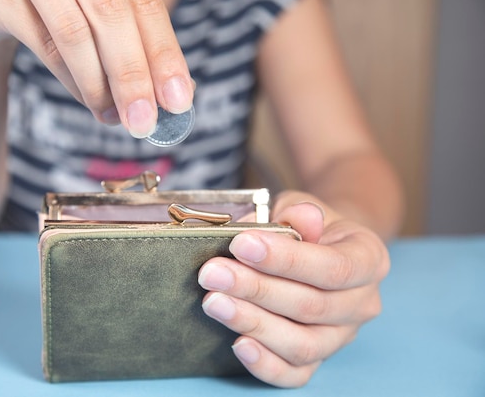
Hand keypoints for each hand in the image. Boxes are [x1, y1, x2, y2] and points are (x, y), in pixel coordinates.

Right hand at [0, 0, 192, 136]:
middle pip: (113, 14)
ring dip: (99, 85)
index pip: (145, 2)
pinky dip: (69, 79)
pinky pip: (42, 42)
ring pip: (75, 31)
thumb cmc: (56, 4)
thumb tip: (178, 97)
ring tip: (113, 117)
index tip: (179, 100)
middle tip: (145, 123)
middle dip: (134, 76)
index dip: (164, 53)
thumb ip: (138, 47)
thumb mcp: (102, 16)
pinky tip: (87, 100)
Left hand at [198, 190, 389, 386]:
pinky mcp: (317, 360)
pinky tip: (238, 343)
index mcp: (368, 260)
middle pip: (311, 307)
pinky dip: (266, 364)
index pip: (333, 267)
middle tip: (212, 273)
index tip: (241, 244)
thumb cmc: (307, 227)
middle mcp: (362, 304)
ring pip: (302, 345)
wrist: (318, 249)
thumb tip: (300, 217)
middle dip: (256, 288)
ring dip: (253, 323)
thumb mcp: (304, 206)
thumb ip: (299, 212)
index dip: (287, 259)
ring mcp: (341, 337)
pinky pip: (295, 374)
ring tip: (214, 302)